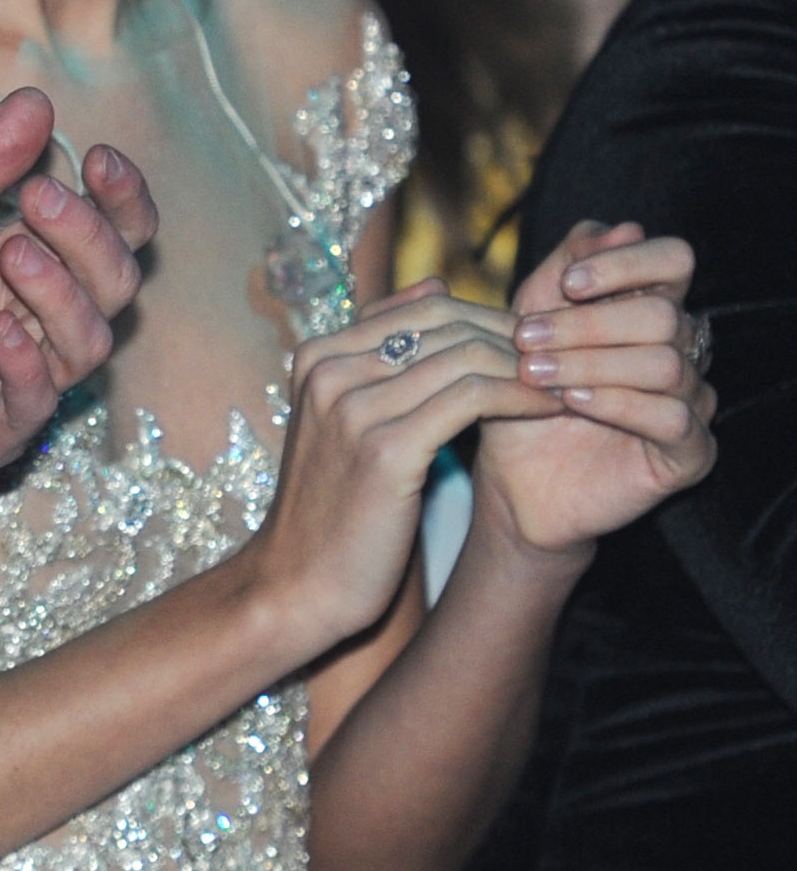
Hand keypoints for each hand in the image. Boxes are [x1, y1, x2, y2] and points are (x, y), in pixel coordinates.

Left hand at [0, 91, 155, 558]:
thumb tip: (35, 101)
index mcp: (26, 259)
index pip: (112, 230)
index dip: (122, 197)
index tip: (100, 156)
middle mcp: (38, 318)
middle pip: (115, 279)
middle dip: (89, 234)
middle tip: (38, 197)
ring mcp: (20, 376)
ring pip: (90, 340)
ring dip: (61, 293)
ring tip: (11, 251)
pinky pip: (34, 403)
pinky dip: (27, 365)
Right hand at [243, 280, 561, 654]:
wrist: (298, 582)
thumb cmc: (333, 506)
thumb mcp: (347, 419)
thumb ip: (382, 356)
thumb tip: (436, 288)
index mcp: (316, 355)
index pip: (422, 308)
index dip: (489, 320)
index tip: (535, 346)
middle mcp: (328, 370)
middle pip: (445, 323)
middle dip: (515, 337)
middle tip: (568, 356)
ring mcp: (352, 406)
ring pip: (466, 355)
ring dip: (530, 364)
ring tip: (573, 379)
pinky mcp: (386, 448)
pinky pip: (475, 398)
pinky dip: (524, 396)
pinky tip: (555, 408)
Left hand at [478, 221, 716, 556]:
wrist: (511, 475)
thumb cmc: (519, 391)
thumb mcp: (527, 321)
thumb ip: (561, 271)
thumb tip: (614, 228)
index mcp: (648, 309)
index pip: (673, 260)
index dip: (627, 262)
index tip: (568, 282)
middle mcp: (680, 351)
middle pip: (663, 314)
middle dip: (588, 322)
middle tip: (525, 339)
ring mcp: (691, 402)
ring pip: (666, 364)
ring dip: (591, 362)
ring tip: (534, 373)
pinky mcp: (689, 452)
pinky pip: (673, 418)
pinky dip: (619, 403)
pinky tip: (574, 400)